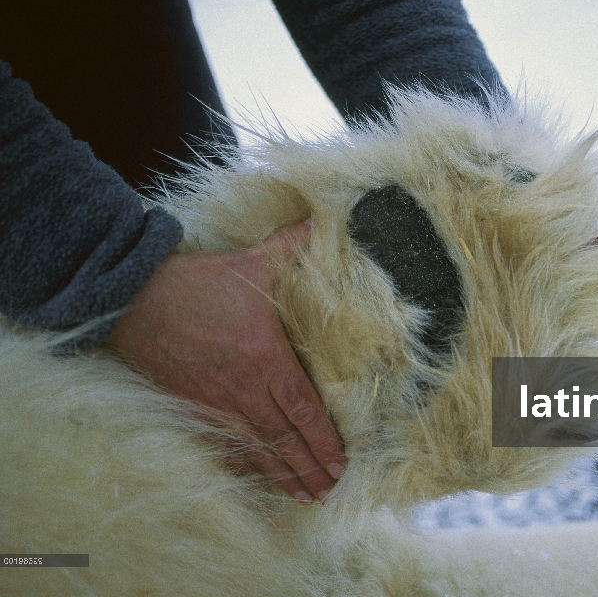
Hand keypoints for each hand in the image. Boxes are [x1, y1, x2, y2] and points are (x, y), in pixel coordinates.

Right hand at [108, 221, 343, 501]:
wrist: (134, 299)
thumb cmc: (197, 282)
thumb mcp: (250, 261)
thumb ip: (289, 246)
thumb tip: (319, 222)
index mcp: (265, 357)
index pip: (303, 409)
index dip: (324, 439)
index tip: (342, 462)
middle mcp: (244, 388)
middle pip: (283, 438)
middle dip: (308, 466)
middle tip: (330, 489)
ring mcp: (216, 402)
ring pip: (255, 448)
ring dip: (280, 474)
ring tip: (303, 495)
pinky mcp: (191, 406)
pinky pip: (221, 443)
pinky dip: (241, 465)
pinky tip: (254, 480)